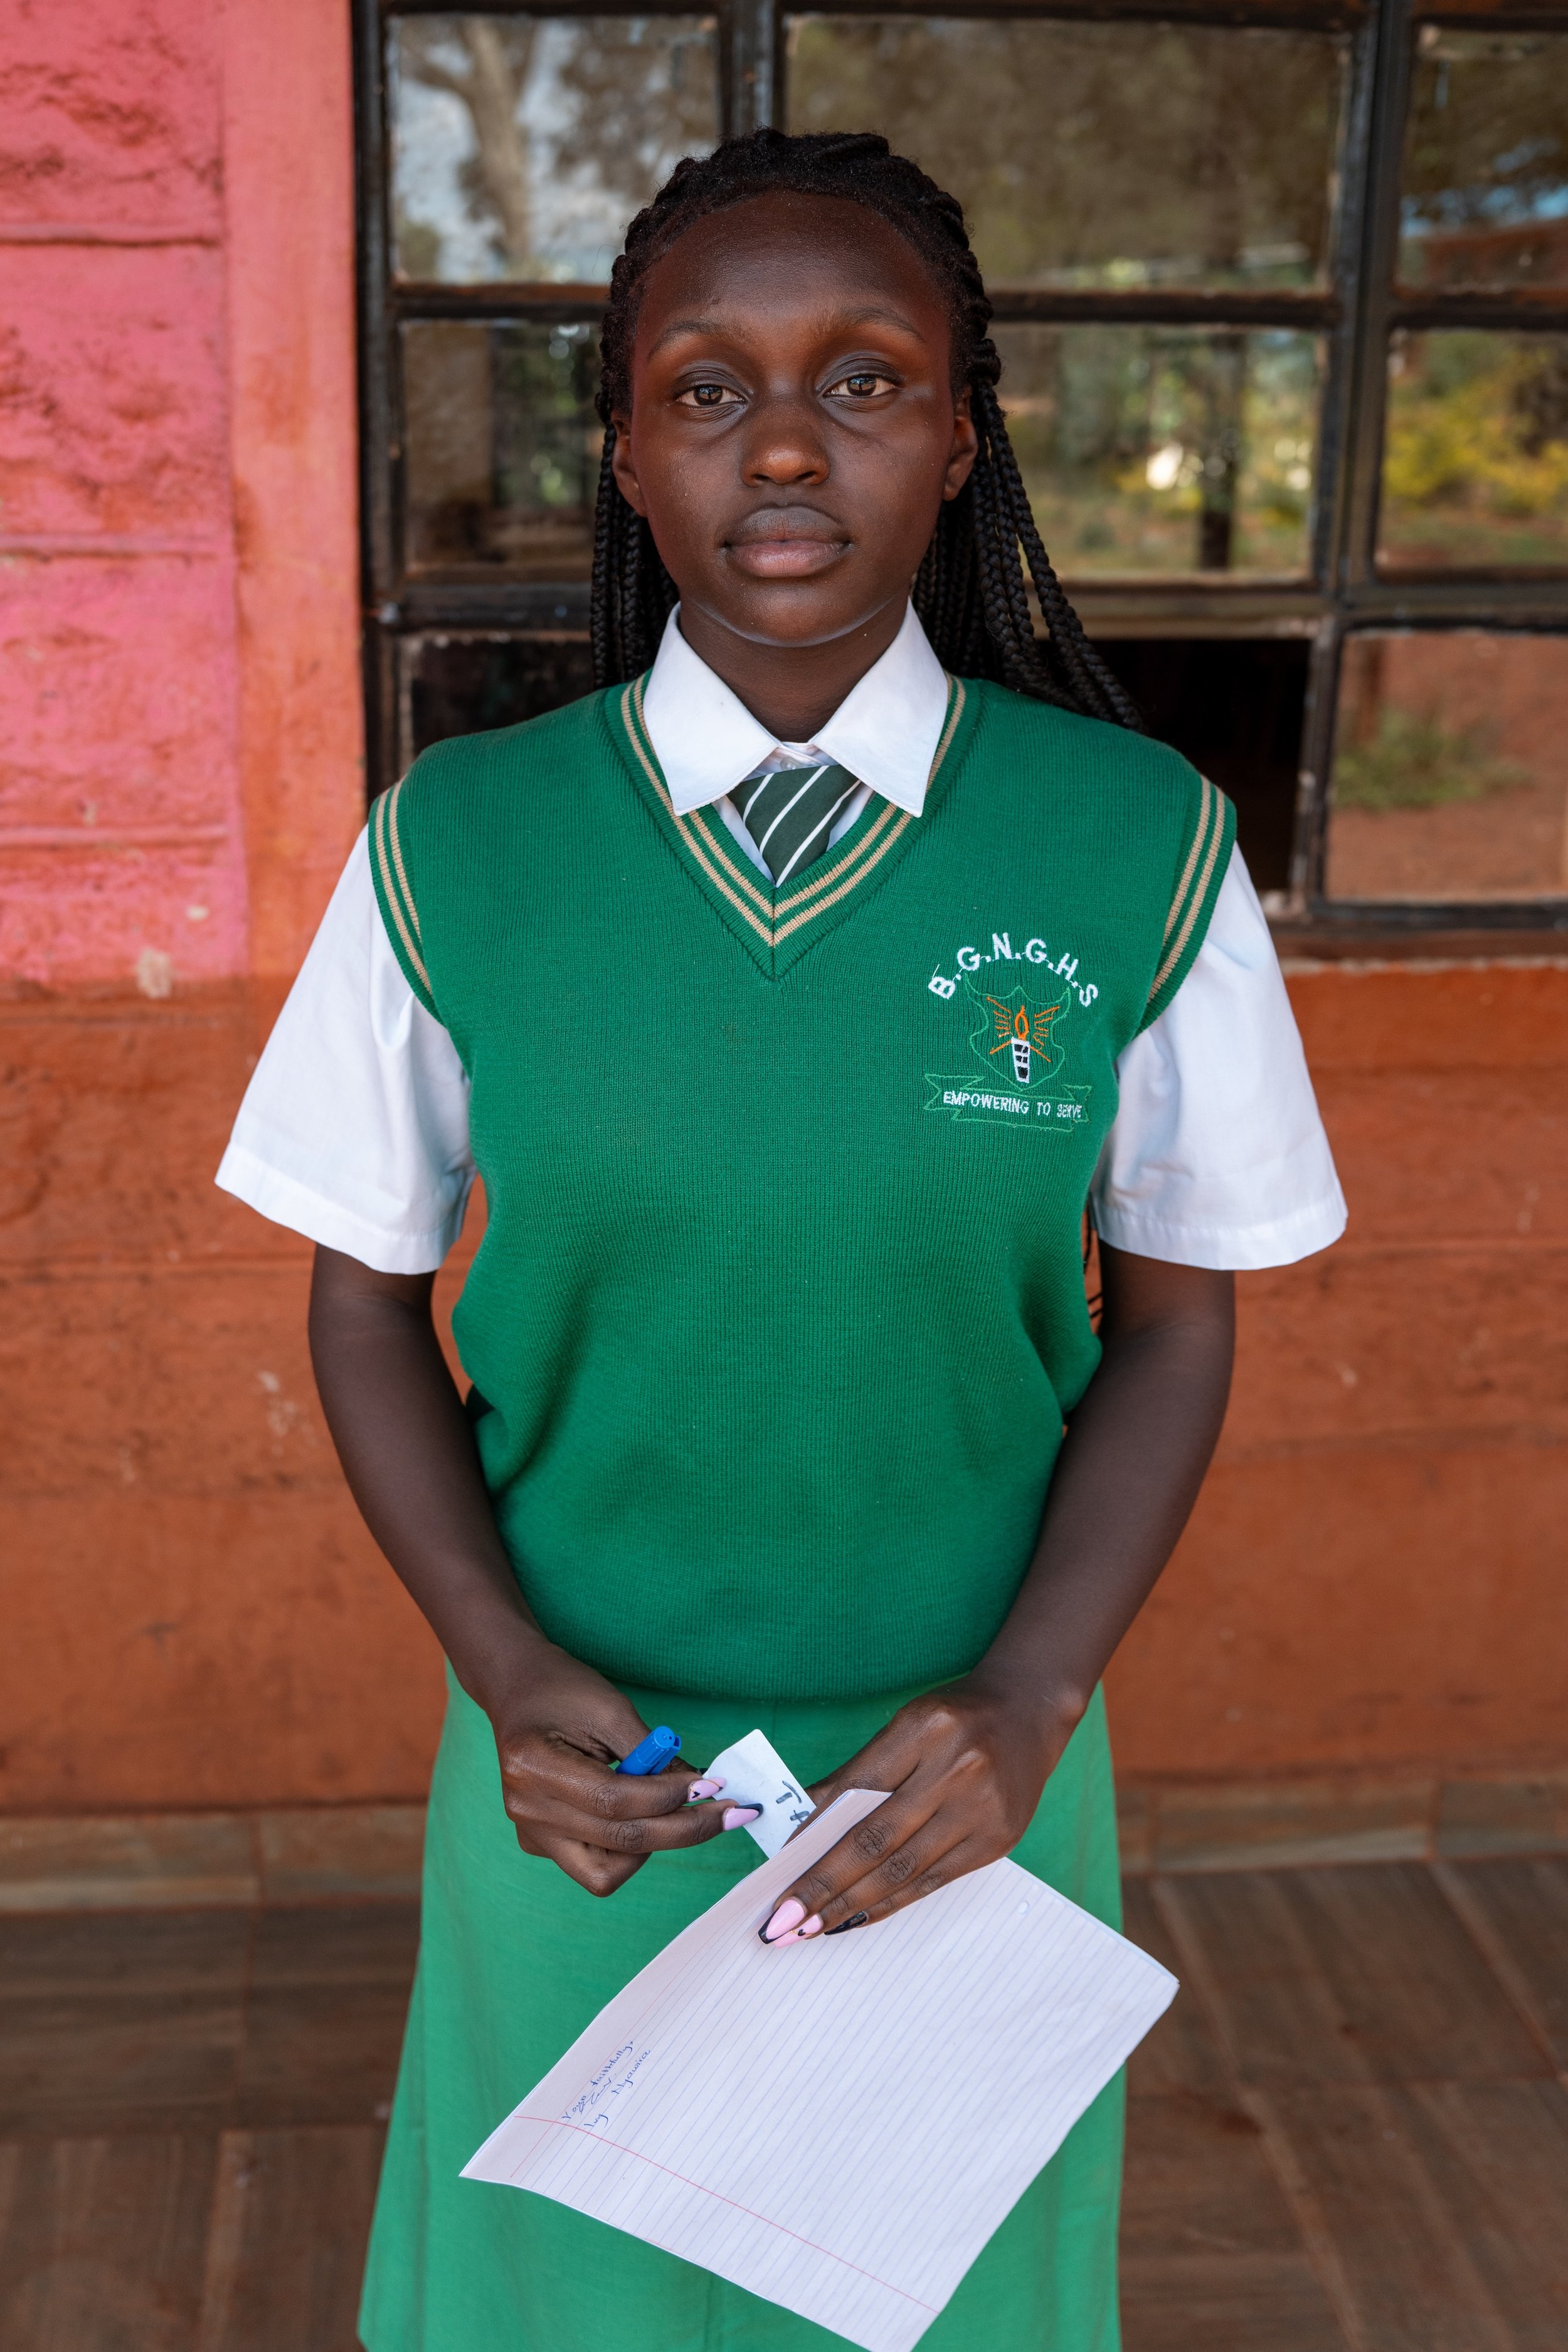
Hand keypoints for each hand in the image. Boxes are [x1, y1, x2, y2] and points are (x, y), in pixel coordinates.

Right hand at [487, 1639, 754, 1896]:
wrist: (518, 1690)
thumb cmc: (563, 1691)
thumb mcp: (611, 1707)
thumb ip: (651, 1754)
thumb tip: (699, 1791)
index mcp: (533, 1767)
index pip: (615, 1800)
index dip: (670, 1796)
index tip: (713, 1785)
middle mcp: (526, 1810)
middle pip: (619, 1839)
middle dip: (683, 1829)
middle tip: (728, 1813)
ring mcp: (530, 1833)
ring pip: (607, 1871)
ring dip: (653, 1844)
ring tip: (673, 1808)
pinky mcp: (539, 1844)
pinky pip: (594, 1867)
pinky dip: (627, 1848)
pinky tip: (639, 1813)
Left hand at [755, 1672, 1079, 1945]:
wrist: (1030, 1711)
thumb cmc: (954, 1718)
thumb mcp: (904, 1725)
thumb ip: (856, 1774)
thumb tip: (799, 1828)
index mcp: (923, 1729)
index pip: (853, 1791)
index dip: (810, 1837)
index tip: (776, 1872)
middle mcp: (957, 1769)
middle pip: (875, 1840)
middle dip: (823, 1885)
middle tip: (782, 1921)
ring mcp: (982, 1809)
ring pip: (903, 1870)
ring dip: (851, 1905)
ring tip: (811, 1929)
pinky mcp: (998, 1841)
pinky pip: (933, 1882)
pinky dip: (890, 1903)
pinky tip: (857, 1918)